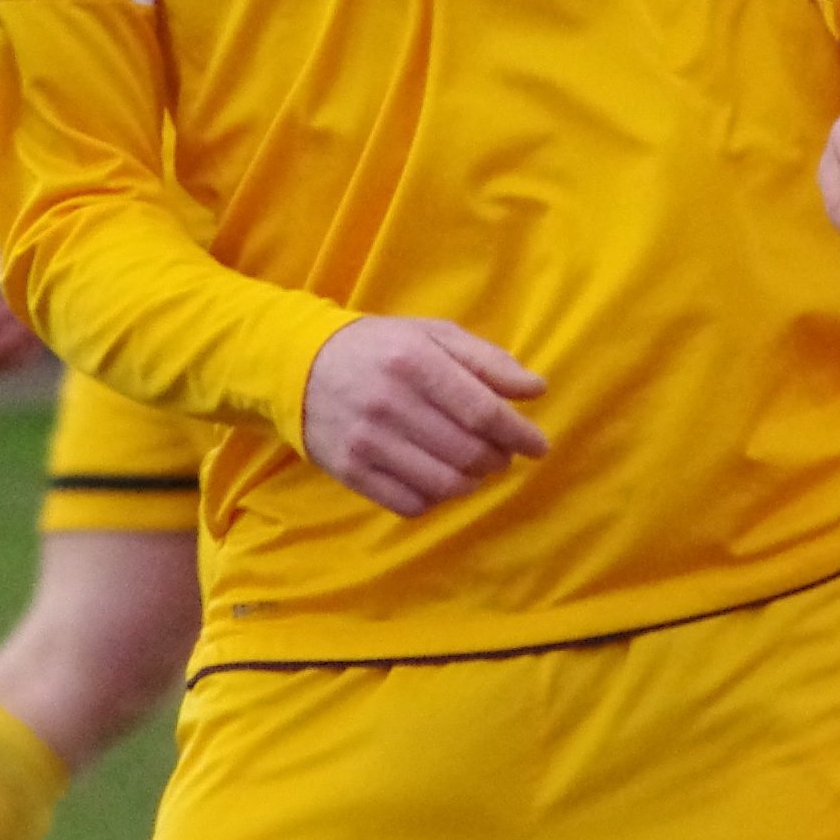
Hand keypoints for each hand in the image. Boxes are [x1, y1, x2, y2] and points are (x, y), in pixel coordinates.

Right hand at [300, 317, 548, 518]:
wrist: (301, 366)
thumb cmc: (383, 348)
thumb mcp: (435, 335)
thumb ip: (488, 361)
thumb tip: (536, 390)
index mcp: (415, 361)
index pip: (483, 412)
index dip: (519, 434)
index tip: (538, 445)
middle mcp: (390, 403)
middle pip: (468, 452)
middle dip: (499, 459)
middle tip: (502, 453)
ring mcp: (366, 442)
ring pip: (444, 484)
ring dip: (473, 481)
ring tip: (474, 466)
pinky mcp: (350, 472)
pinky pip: (411, 504)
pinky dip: (437, 498)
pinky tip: (439, 479)